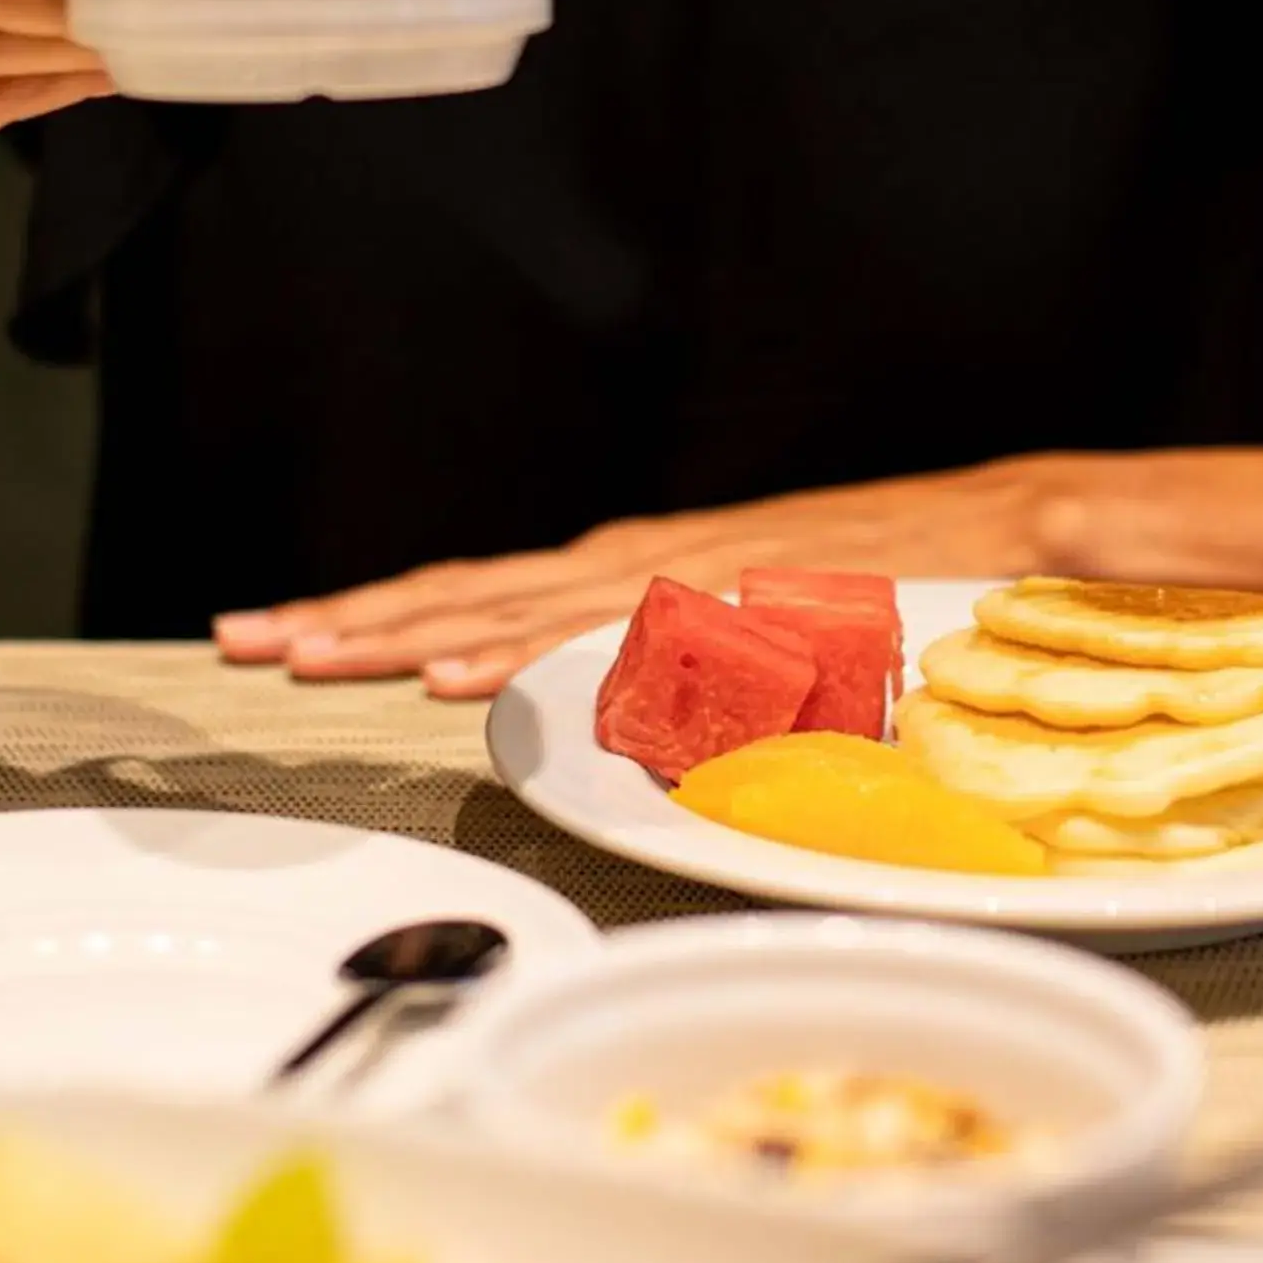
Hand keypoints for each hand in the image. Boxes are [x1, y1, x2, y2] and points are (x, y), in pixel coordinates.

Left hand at [213, 462, 1063, 695]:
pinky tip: (457, 680)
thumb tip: (617, 730)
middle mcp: (647, 564)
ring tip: (306, 653)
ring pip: (516, 603)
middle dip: (353, 617)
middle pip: (473, 590)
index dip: (387, 615)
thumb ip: (690, 682)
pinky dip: (526, 652)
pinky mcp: (729, 599)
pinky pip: (609, 634)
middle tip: (244, 637)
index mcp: (645, 576)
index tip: (291, 634)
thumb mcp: (769, 646)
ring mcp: (684, 576)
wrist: (1017, 532)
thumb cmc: (900, 595)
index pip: (489, 594)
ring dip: (404, 630)